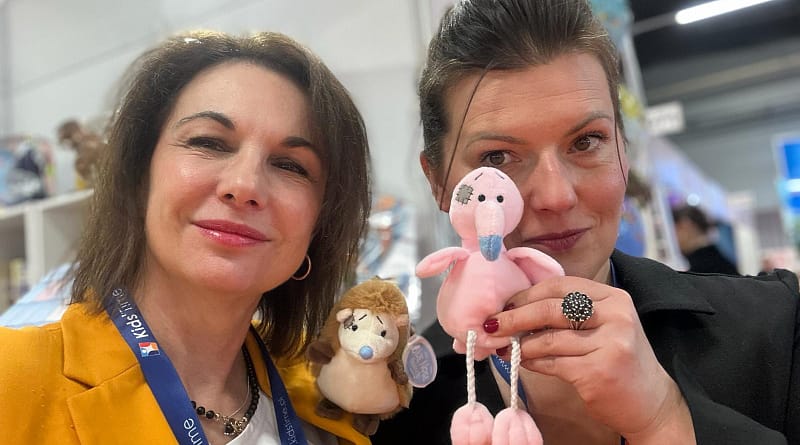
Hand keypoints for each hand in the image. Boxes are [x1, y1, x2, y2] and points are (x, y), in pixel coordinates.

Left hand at [486, 276, 694, 442]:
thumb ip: (569, 313)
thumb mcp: (602, 325)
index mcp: (613, 297)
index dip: (526, 294)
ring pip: (548, 339)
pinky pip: (552, 363)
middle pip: (550, 309)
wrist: (650, 403)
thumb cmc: (616, 360)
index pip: (560, 286)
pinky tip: (523, 362)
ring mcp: (610, 343)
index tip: (504, 305)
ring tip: (504, 348)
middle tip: (491, 325)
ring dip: (520, 345)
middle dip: (514, 317)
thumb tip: (515, 310)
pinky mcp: (599, 371)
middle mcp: (615, 316)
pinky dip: (532, 362)